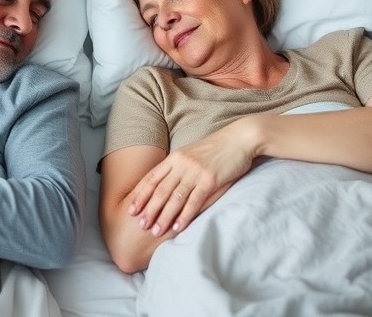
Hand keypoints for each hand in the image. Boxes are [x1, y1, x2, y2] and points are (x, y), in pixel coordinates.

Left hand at [128, 124, 256, 236]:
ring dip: (164, 216)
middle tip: (140, 225)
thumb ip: (178, 166)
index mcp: (175, 158)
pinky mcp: (210, 180)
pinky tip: (178, 227)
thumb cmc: (217, 148)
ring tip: (155, 231)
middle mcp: (181, 164)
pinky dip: (184, 216)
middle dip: (149, 209)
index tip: (131, 210)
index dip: (140, 195)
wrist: (240, 139)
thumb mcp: (192, 153)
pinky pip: (194, 201)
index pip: (152, 178)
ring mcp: (195, 172)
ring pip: (175, 198)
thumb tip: (166, 182)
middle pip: (160, 190)